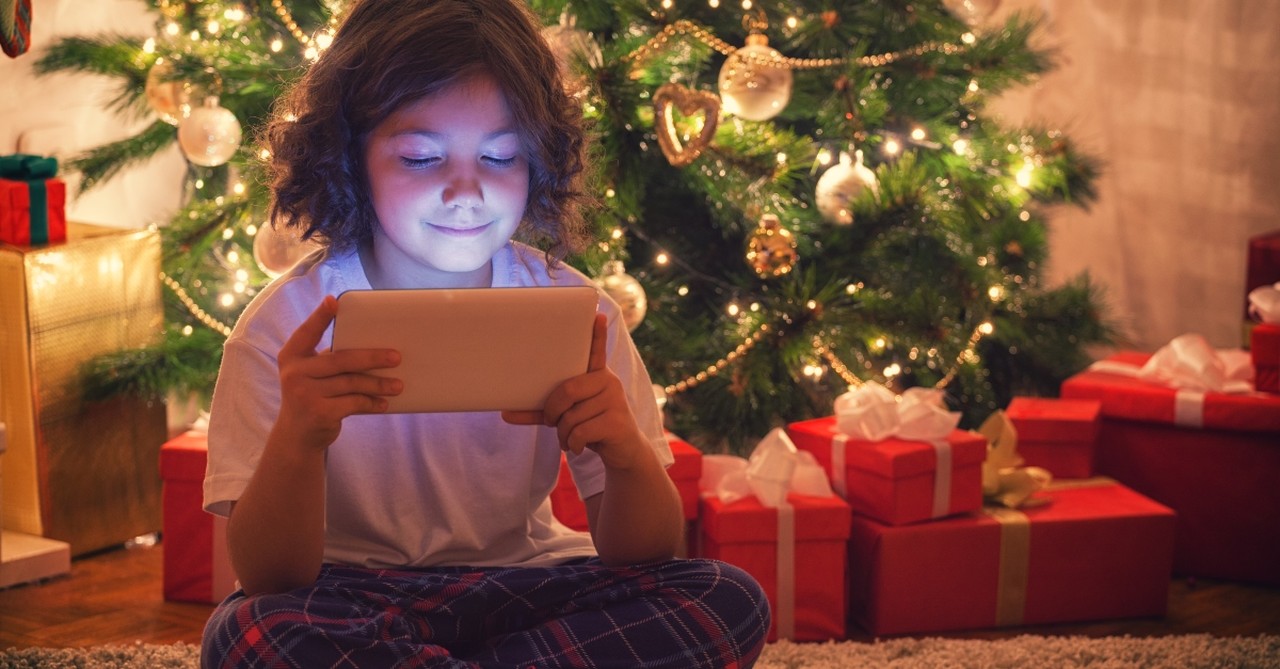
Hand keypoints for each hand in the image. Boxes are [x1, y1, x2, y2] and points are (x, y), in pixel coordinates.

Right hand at [274, 295, 401, 450]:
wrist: (297, 435)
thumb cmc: (313, 394)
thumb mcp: (311, 373)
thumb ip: (330, 358)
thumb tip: (374, 345)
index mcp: (292, 356)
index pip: (307, 332)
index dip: (320, 316)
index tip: (333, 301)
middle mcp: (294, 373)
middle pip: (341, 359)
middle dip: (373, 358)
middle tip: (397, 357)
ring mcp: (304, 394)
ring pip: (352, 383)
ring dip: (378, 384)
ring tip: (398, 385)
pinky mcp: (318, 413)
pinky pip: (354, 403)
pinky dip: (372, 402)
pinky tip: (384, 403)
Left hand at [503, 314, 647, 469]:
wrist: (623, 451)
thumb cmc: (590, 426)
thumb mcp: (565, 415)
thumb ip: (538, 411)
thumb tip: (505, 413)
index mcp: (596, 374)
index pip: (596, 350)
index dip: (596, 333)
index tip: (597, 315)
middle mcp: (609, 382)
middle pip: (567, 390)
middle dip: (552, 411)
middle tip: (552, 422)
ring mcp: (616, 401)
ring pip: (572, 416)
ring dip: (563, 434)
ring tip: (569, 439)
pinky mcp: (618, 422)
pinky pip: (581, 431)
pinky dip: (573, 443)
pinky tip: (579, 446)